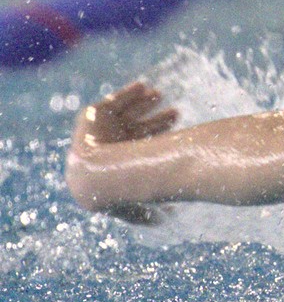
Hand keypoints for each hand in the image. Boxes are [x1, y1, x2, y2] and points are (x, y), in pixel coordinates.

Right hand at [68, 82, 178, 222]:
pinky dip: (126, 94)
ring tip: (159, 93)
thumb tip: (171, 217)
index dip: (160, 127)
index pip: (145, 141)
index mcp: (125, 161)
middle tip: (174, 108)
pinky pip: (109, 102)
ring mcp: (100, 132)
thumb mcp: (143, 206)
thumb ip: (152, 212)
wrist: (96, 179)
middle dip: (155, 116)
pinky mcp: (89, 119)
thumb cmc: (122, 192)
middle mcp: (112, 145)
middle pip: (138, 126)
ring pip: (125, 112)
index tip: (177, 116)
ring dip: (142, 102)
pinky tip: (142, 85)